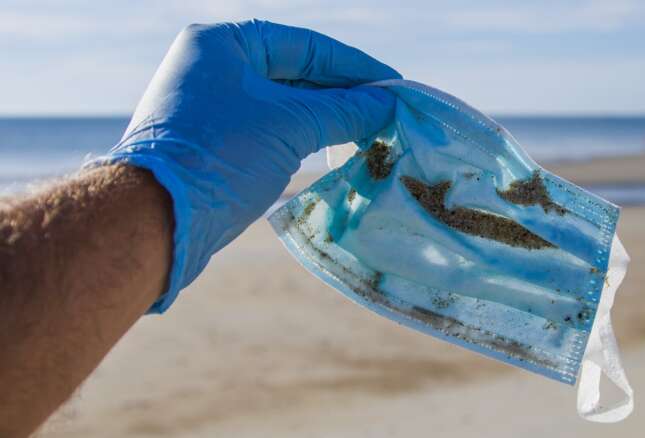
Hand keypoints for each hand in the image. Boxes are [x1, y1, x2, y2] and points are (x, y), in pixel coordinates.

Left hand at [91, 20, 399, 311]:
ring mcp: (211, 106)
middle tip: (387, 113)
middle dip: (344, 95)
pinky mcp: (214, 143)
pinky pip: (271, 130)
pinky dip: (305, 138)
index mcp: (222, 44)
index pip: (306, 46)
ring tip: (370, 133)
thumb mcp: (292, 126)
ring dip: (328, 120)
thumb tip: (388, 103)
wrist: (155, 218)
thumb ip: (344, 110)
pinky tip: (336, 150)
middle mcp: (213, 67)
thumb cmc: (221, 156)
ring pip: (285, 106)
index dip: (355, 67)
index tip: (395, 86)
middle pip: (296, 75)